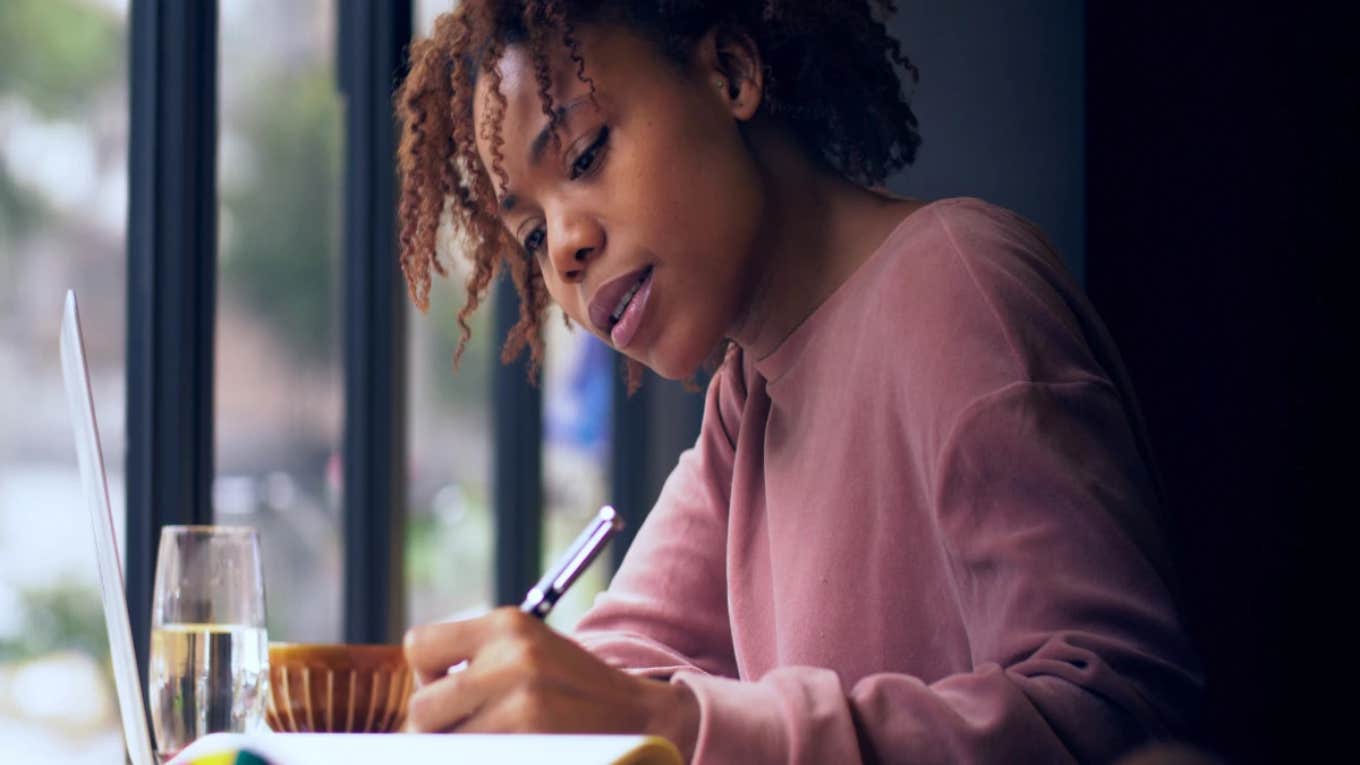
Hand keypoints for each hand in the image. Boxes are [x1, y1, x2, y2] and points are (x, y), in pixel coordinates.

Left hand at [403, 607, 698, 758]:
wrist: (641, 717)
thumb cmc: (571, 690)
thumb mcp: (528, 652)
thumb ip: (474, 664)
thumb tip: (413, 713)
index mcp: (508, 624)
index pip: (419, 646)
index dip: (428, 676)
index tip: (453, 690)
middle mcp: (513, 656)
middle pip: (422, 707)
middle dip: (437, 728)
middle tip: (472, 730)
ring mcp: (524, 703)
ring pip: (443, 745)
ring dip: (461, 750)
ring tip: (497, 742)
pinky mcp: (531, 742)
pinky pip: (473, 759)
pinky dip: (486, 758)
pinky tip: (515, 752)